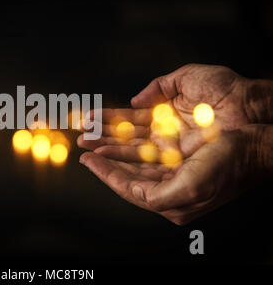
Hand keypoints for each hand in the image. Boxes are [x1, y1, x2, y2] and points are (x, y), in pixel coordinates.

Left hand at [79, 125, 265, 224]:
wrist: (253, 148)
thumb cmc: (228, 167)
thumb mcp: (192, 187)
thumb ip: (159, 196)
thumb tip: (135, 192)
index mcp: (171, 202)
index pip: (128, 189)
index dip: (105, 174)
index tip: (87, 161)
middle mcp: (169, 189)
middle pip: (127, 174)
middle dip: (105, 161)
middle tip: (85, 148)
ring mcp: (172, 173)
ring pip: (134, 161)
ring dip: (114, 150)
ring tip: (96, 140)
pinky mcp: (178, 159)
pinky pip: (146, 152)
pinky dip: (130, 144)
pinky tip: (120, 137)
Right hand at [81, 64, 272, 155]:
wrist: (249, 106)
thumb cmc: (224, 89)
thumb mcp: (186, 77)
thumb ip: (158, 87)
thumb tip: (134, 100)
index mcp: (165, 114)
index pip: (130, 119)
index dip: (108, 119)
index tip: (89, 119)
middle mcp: (165, 134)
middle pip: (127, 138)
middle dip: (102, 138)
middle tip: (81, 138)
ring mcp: (170, 149)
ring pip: (131, 151)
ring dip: (108, 150)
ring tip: (87, 148)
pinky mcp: (178, 160)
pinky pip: (145, 162)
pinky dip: (125, 160)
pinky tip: (107, 158)